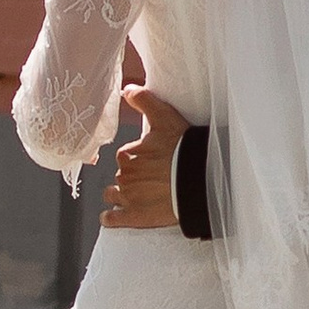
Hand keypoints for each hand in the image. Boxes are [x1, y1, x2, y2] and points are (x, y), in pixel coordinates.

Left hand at [101, 88, 182, 232]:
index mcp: (128, 154)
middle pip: (122, 175)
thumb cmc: (183, 149)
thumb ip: (144, 100)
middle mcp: (124, 176)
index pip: (126, 156)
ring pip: (112, 195)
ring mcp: (127, 198)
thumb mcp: (165, 117)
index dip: (138, 157)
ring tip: (133, 196)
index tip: (151, 160)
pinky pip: (111, 219)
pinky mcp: (134, 217)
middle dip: (131, 176)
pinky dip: (110, 217)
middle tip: (150, 178)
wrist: (199, 180)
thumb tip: (127, 89)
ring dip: (118, 194)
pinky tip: (113, 216)